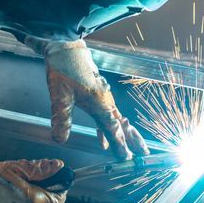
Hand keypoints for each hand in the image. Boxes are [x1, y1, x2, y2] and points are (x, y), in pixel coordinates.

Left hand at [43, 40, 148, 159]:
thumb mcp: (58, 93)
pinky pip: (107, 113)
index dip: (120, 144)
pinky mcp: (96, 92)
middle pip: (121, 124)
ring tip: (133, 148)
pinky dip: (109, 126)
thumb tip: (60, 139)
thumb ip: (61, 116)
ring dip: (124, 134)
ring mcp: (102, 95)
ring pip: (116, 119)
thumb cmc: (63, 65)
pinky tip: (103, 137)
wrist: (64, 44)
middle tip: (144, 154)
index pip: (112, 128)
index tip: (127, 158)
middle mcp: (104, 99)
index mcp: (99, 101)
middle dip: (132, 140)